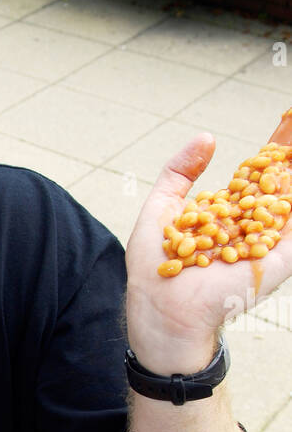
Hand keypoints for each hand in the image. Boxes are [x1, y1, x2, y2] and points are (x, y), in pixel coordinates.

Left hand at [124, 128, 291, 372]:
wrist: (162, 309)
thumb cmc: (154, 268)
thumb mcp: (162, 209)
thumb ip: (180, 173)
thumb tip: (207, 137)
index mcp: (227, 216)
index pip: (255, 178)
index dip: (271, 152)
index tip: (286, 122)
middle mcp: (250, 229)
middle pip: (279, 185)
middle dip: (289, 155)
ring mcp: (266, 244)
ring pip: (291, 202)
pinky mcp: (277, 261)